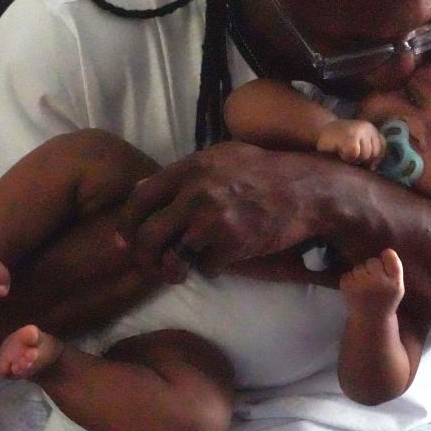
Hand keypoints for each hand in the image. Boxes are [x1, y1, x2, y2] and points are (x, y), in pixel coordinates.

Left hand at [117, 142, 336, 280]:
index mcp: (189, 168)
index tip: (124, 240)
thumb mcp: (217, 158)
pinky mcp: (233, 244)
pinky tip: (217, 260)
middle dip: (143, 257)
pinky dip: (207, 268)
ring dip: (171, 270)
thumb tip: (140, 188)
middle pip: (148, 235)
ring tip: (177, 272)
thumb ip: (180, 173)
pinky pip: (204, 267)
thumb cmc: (261, 170)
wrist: (305, 188)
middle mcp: (196, 193)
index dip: (125, 224)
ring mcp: (214, 220)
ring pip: (172, 257)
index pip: (139, 199)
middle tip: (149, 265)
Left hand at [316, 119, 384, 167]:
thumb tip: (341, 171)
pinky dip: (377, 154)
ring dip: (368, 158)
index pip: (354, 152)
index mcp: (348, 132)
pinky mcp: (377, 131)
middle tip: (349, 158)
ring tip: (357, 157)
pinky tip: (368, 158)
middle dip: (359, 159)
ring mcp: (371, 129)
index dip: (349, 159)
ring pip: (377, 152)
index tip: (342, 157)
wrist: (332, 129)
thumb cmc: (327, 143)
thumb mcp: (324, 149)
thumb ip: (333, 158)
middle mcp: (362, 128)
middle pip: (368, 154)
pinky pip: (383, 146)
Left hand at [340, 248, 404, 318]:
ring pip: (359, 266)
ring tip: (364, 287)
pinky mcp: (346, 286)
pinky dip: (350, 279)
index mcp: (395, 283)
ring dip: (360, 273)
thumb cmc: (385, 300)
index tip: (385, 263)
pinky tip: (356, 290)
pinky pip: (348, 273)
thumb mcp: (397, 287)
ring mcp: (361, 285)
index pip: (389, 256)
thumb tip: (385, 249)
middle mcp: (378, 283)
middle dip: (372, 267)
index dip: (386, 257)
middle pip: (372, 261)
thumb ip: (394, 269)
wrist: (371, 320)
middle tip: (374, 280)